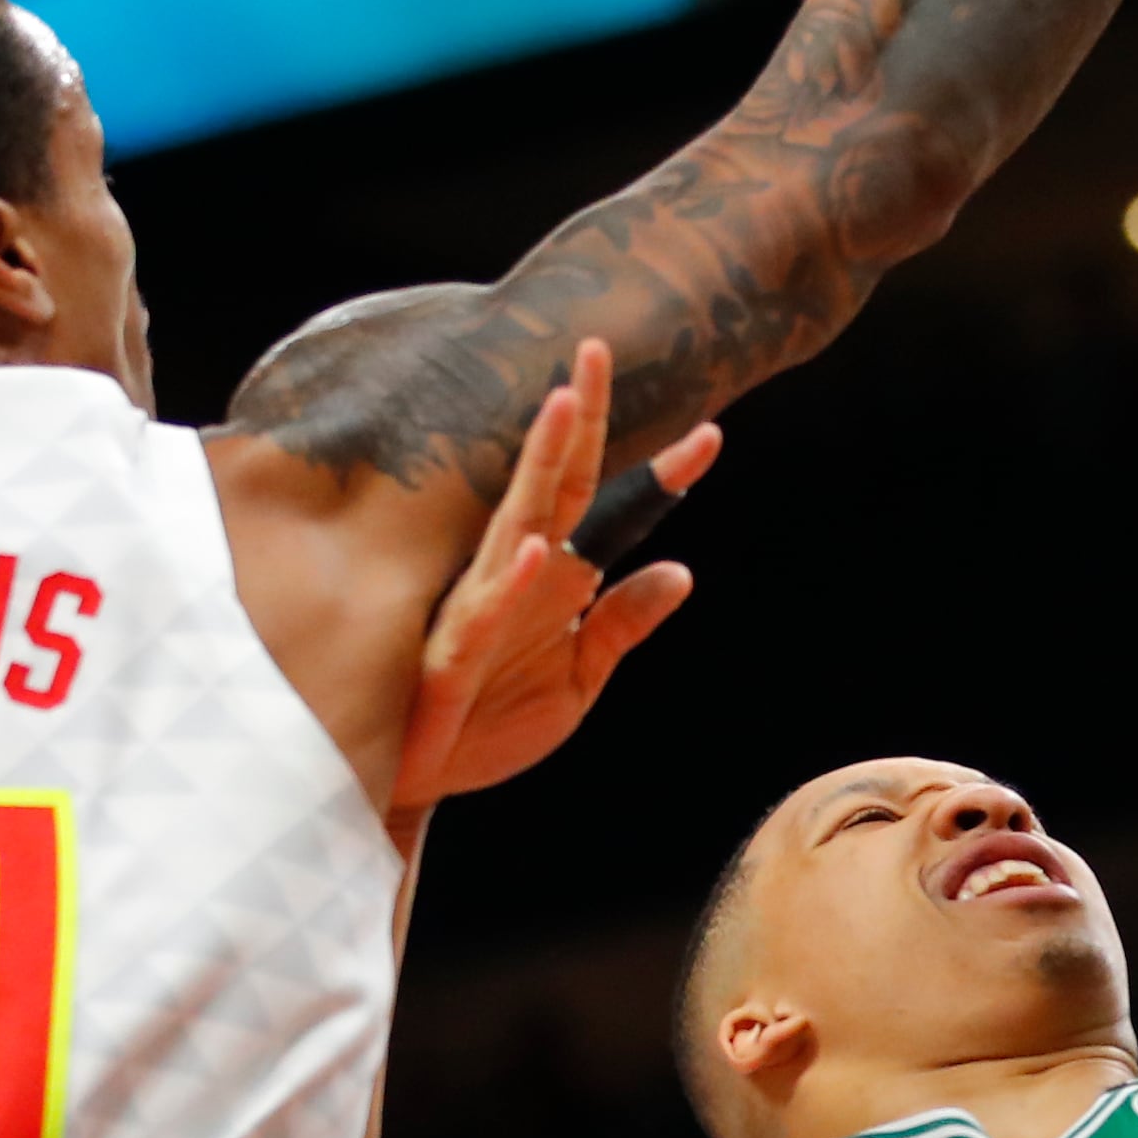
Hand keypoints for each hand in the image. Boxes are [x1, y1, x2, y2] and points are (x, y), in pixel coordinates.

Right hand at [388, 340, 720, 819]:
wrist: (425, 787)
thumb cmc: (490, 722)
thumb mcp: (580, 679)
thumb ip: (623, 623)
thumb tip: (681, 571)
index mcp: (557, 579)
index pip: (613, 509)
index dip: (662, 473)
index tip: (712, 432)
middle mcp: (520, 577)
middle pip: (557, 485)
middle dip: (579, 419)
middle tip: (597, 349)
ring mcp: (483, 609)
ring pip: (515, 523)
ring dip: (538, 466)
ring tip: (560, 406)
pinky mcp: (454, 655)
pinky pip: (483, 612)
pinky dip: (508, 582)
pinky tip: (532, 548)